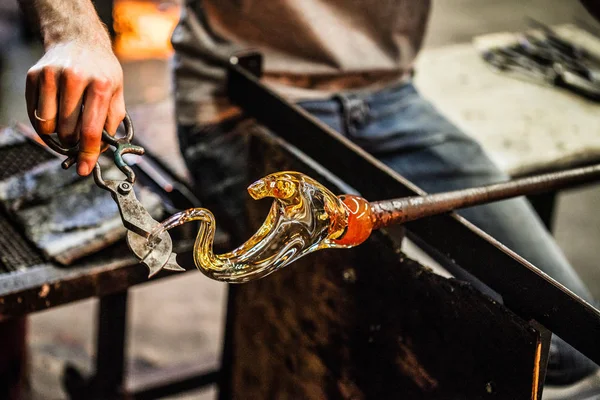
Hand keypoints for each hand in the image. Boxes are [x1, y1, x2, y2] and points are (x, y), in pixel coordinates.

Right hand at [26, 41, 124, 175]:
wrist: (78, 39)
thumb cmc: (101, 71)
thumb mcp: (117, 92)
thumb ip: (112, 122)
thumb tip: (101, 150)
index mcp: (101, 84)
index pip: (91, 129)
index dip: (88, 153)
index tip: (84, 169)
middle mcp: (74, 78)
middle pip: (68, 130)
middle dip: (74, 142)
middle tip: (78, 138)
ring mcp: (51, 75)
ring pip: (47, 125)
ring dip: (57, 133)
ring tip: (68, 123)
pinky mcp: (34, 75)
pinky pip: (34, 114)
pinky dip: (43, 123)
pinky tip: (55, 116)